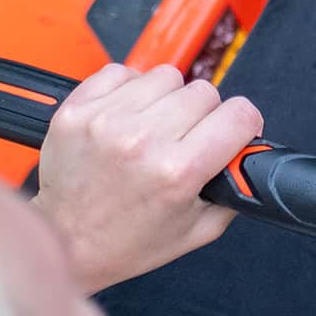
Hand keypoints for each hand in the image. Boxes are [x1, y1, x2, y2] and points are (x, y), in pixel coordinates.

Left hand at [33, 64, 262, 291]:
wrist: (66, 243)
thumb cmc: (126, 241)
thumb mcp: (198, 230)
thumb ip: (233, 189)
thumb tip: (249, 153)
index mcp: (177, 172)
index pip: (239, 114)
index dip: (244, 123)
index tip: (234, 130)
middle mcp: (142, 140)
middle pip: (204, 91)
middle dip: (204, 115)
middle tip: (186, 139)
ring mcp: (106, 120)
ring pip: (165, 76)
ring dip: (167, 98)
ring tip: (153, 127)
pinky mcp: (78, 109)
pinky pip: (122, 72)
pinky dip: (130, 90)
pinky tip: (126, 117)